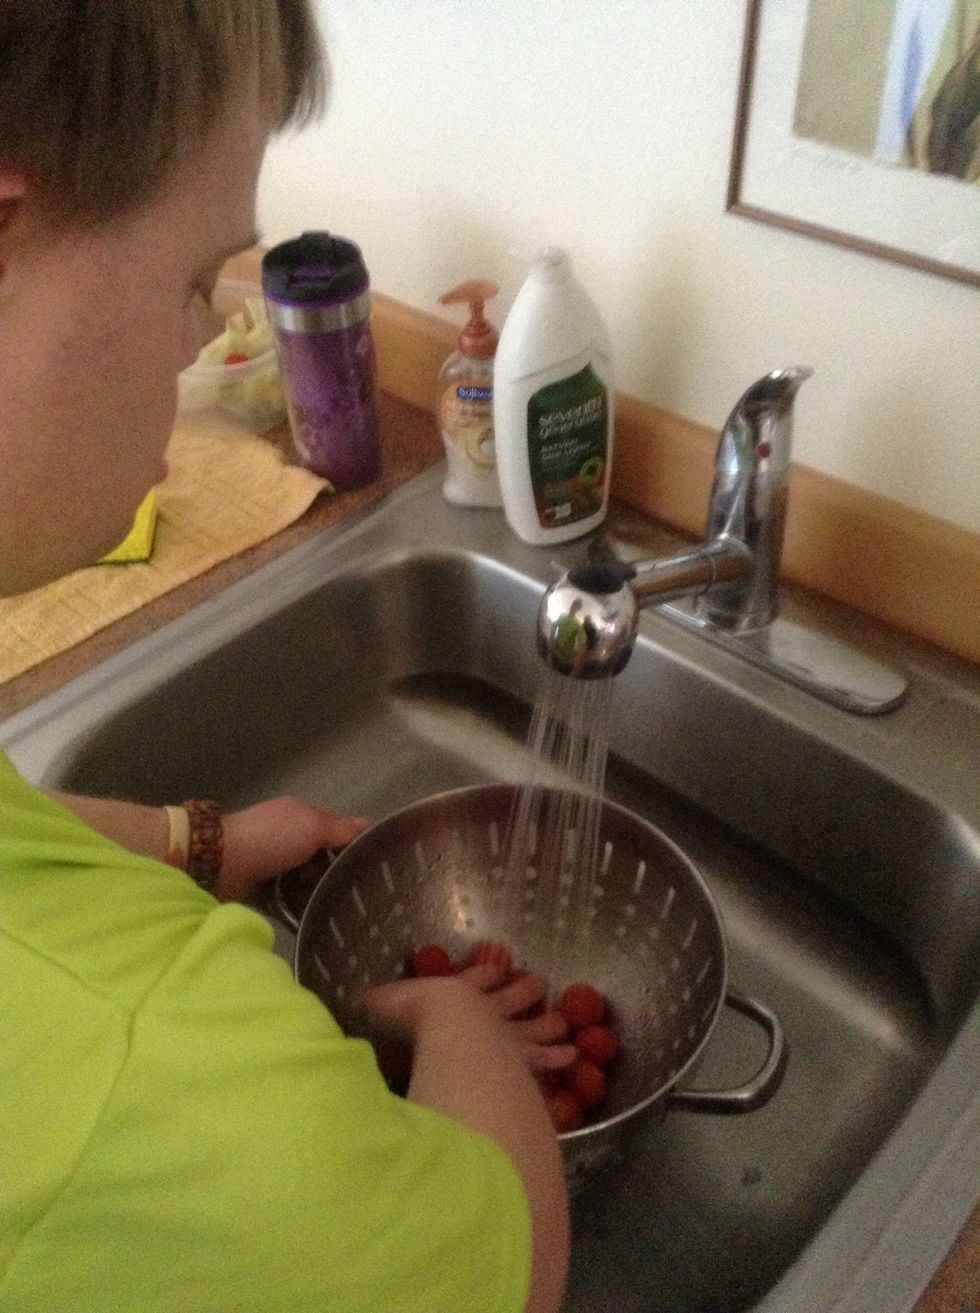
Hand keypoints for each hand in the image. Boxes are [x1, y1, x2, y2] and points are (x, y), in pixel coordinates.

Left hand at [217, 796, 368, 903]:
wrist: (219, 864)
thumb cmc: (270, 839)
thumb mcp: (312, 826)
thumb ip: (341, 829)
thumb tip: (370, 823)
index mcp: (301, 818)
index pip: (335, 833)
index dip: (349, 849)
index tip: (365, 870)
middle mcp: (288, 839)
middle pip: (322, 860)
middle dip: (331, 875)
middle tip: (341, 892)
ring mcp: (274, 865)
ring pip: (306, 882)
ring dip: (315, 894)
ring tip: (328, 909)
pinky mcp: (262, 890)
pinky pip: (288, 900)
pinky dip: (297, 908)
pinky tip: (310, 918)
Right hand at [355, 962, 576, 1078]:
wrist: (448, 1027)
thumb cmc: (413, 1018)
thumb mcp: (383, 1009)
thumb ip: (370, 1007)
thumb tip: (349, 1001)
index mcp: (454, 995)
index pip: (471, 981)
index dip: (482, 976)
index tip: (496, 967)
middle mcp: (485, 1010)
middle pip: (508, 998)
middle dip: (523, 991)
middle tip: (537, 983)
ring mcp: (506, 1034)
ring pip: (531, 1025)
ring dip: (545, 1023)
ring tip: (561, 1021)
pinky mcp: (521, 1058)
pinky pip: (542, 1058)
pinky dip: (556, 1058)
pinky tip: (571, 1057)